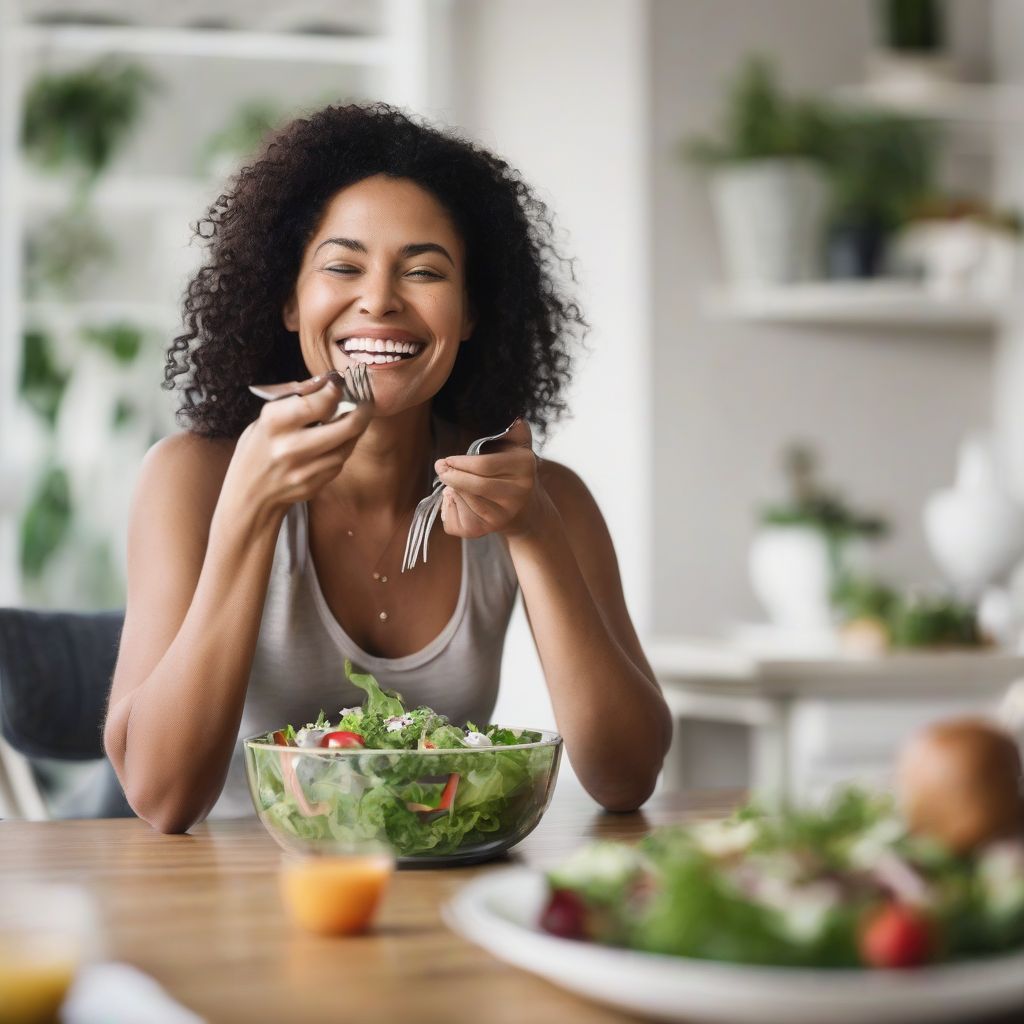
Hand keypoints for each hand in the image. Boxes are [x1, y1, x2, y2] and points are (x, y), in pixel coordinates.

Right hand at [223, 374, 372, 520]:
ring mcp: (304, 469)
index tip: (341, 383)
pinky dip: (343, 449)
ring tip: (355, 420)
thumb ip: (296, 399)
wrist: (249, 493)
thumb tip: (328, 381)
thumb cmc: (258, 448)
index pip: (319, 403)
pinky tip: (339, 441)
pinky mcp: (313, 485)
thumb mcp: (266, 417)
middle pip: (346, 426)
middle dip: (362, 411)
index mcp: (274, 422)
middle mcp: (290, 447)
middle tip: (365, 403)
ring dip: (355, 431)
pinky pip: (339, 463)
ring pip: (347, 446)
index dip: (336, 391)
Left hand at [434, 419, 547, 538]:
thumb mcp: (516, 448)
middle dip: (451, 476)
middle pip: (475, 486)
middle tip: (440, 468)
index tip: (446, 459)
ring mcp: (503, 516)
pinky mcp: (488, 531)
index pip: (485, 466)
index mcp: (524, 468)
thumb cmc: (511, 472)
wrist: (525, 510)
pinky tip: (455, 500)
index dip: (460, 462)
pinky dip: (448, 510)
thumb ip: (513, 431)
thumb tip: (515, 419)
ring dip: (452, 491)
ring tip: (452, 484)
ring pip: (465, 503)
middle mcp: (517, 495)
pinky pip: (458, 522)